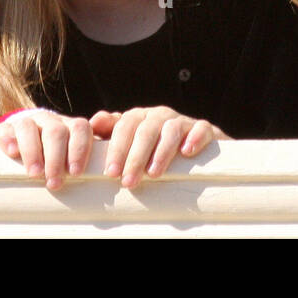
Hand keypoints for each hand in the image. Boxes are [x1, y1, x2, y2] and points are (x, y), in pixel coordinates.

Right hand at [0, 109, 94, 190]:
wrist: (27, 146)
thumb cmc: (59, 160)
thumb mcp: (76, 158)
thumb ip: (96, 156)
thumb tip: (111, 161)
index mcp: (70, 127)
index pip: (80, 128)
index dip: (79, 149)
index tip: (75, 173)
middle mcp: (50, 122)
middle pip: (56, 131)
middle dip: (56, 158)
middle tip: (54, 183)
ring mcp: (28, 123)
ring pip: (30, 128)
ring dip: (33, 151)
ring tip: (35, 174)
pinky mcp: (6, 129)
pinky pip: (6, 129)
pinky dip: (9, 139)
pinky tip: (12, 152)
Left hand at [89, 107, 229, 189]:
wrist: (197, 148)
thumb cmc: (155, 149)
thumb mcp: (132, 141)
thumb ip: (112, 132)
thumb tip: (92, 123)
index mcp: (140, 118)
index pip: (125, 126)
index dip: (117, 149)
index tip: (110, 173)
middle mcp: (160, 116)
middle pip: (145, 130)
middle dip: (135, 156)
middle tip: (128, 181)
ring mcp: (183, 122)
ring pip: (171, 130)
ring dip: (161, 152)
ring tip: (153, 174)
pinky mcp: (205, 129)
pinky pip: (201, 128)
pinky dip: (194, 138)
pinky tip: (187, 152)